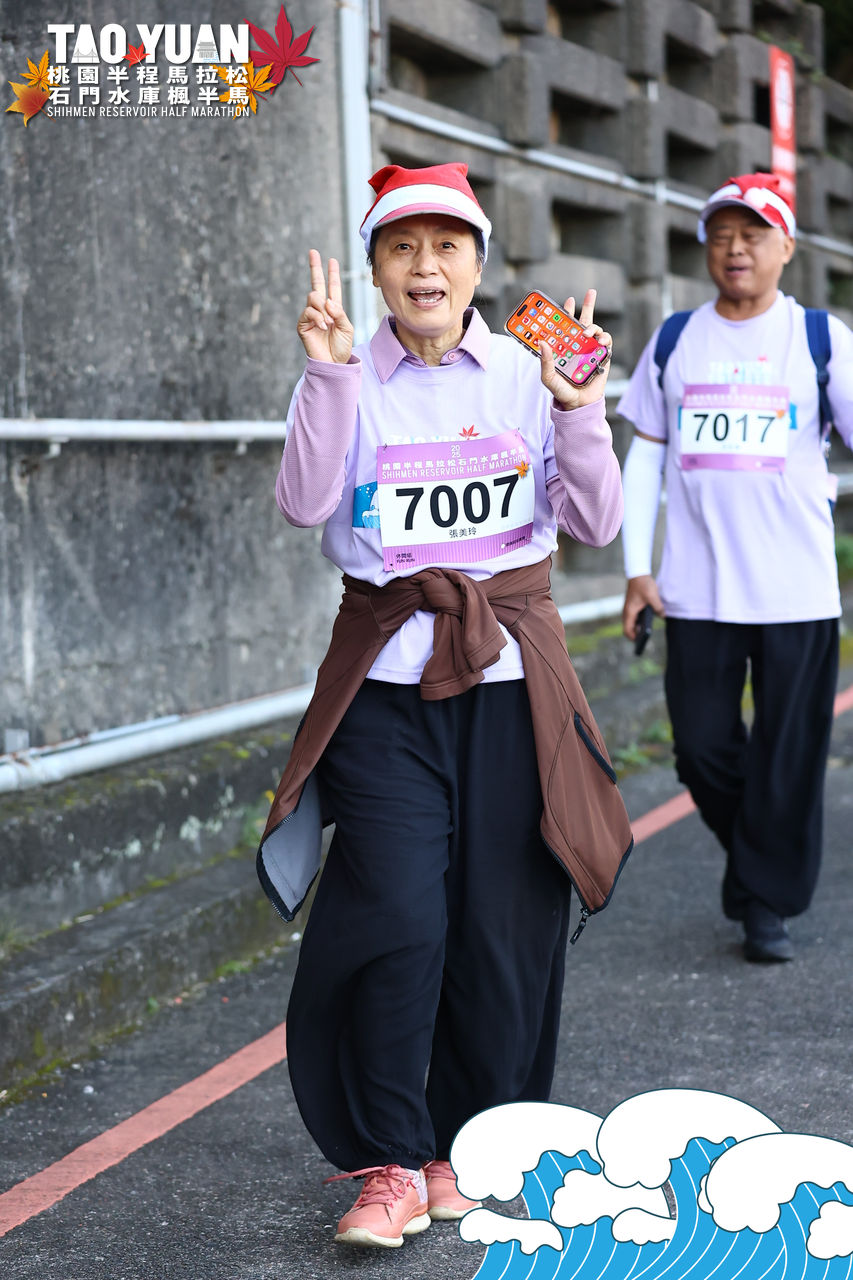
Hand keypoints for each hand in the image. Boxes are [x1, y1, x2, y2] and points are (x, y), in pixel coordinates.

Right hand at [297, 250, 353, 363]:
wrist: (333, 363)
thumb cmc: (341, 347)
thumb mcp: (347, 328)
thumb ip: (340, 313)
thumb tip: (328, 301)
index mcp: (334, 309)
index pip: (333, 287)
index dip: (332, 274)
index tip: (331, 259)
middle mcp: (321, 309)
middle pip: (316, 284)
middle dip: (315, 267)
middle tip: (313, 252)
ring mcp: (311, 316)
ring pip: (313, 297)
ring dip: (322, 308)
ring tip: (328, 322)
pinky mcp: (303, 324)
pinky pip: (308, 312)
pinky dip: (317, 317)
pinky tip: (322, 326)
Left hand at [539, 289, 611, 409]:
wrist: (579, 405)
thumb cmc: (562, 392)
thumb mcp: (549, 378)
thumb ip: (545, 361)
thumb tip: (542, 342)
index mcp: (564, 347)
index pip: (565, 327)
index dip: (566, 313)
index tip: (567, 301)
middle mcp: (578, 346)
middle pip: (583, 321)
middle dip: (587, 305)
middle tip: (590, 292)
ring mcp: (591, 350)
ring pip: (596, 329)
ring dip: (593, 325)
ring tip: (588, 332)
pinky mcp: (603, 356)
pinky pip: (606, 342)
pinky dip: (604, 338)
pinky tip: (599, 342)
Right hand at [622, 575, 664, 641]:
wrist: (638, 574)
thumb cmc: (643, 585)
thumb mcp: (653, 597)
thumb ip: (658, 608)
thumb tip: (663, 616)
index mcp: (630, 612)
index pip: (627, 630)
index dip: (632, 637)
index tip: (641, 641)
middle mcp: (627, 612)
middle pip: (629, 628)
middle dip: (636, 634)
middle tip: (645, 638)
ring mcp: (629, 609)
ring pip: (632, 622)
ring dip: (638, 627)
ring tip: (648, 630)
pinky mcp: (633, 605)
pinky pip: (635, 617)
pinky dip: (640, 621)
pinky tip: (649, 620)